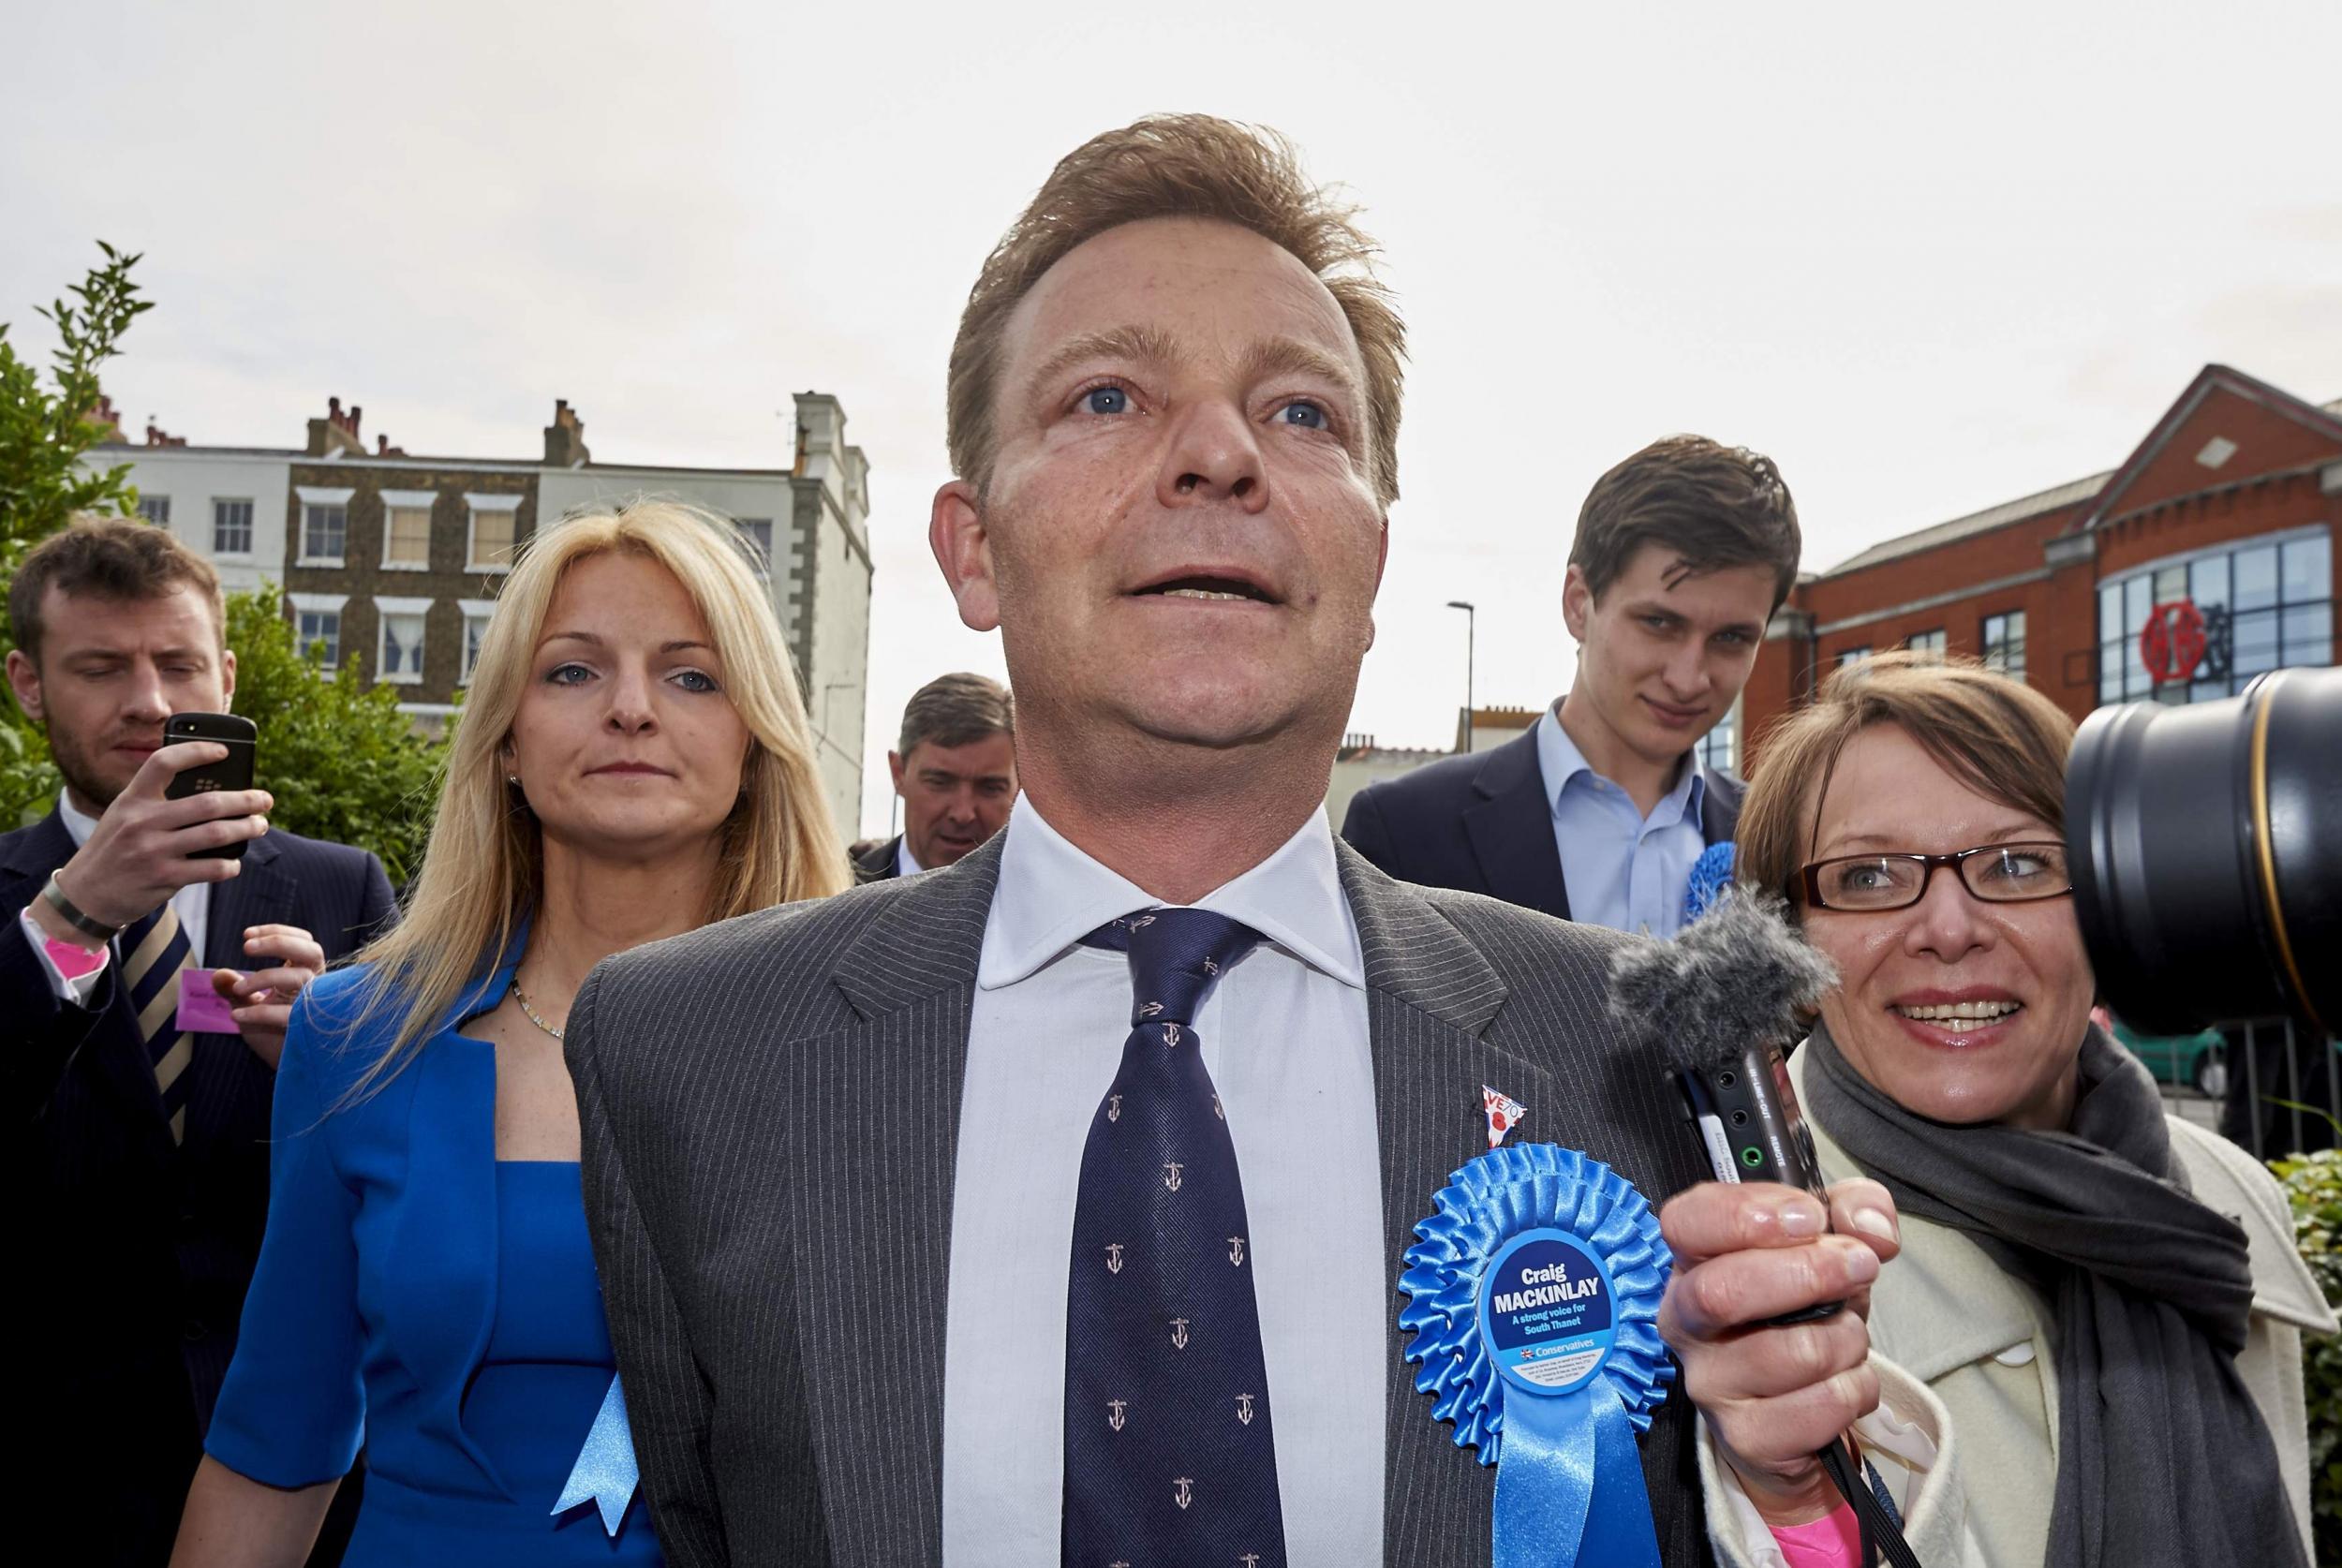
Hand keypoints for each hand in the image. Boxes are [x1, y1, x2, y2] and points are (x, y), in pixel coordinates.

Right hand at [44, 744, 271, 931]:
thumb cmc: (114, 849)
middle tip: (265, 800)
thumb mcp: (123, 816)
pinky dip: (230, 864)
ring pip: (216, 834)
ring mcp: (153, 851)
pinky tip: (235, 862)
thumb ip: (155, 802)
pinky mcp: (164, 878)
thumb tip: (214, 792)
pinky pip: (211, 868)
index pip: (163, 762)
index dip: (196, 751)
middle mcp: (141, 821)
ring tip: (260, 825)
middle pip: (207, 803)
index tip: (224, 751)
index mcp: (132, 799)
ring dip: (246, 829)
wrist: (85, 894)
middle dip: (245, 800)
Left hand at [212, 925, 326, 1070]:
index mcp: (305, 974)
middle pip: (311, 950)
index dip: (277, 932)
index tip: (246, 935)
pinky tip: (237, 1016)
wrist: (286, 1067)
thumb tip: (218, 974)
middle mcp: (316, 985)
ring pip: (300, 978)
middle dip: (279, 942)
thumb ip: (234, 990)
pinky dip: (260, 1012)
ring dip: (264, 977)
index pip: (302, 941)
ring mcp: (315, 1005)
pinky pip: (288, 1014)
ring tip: (238, 988)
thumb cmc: (273, 1034)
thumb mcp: (248, 1007)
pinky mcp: (308, 1027)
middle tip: (246, 946)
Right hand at [1656, 1179, 1901, 1525]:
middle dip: (1808, 1273)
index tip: (1809, 1217)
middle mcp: (1685, 1321)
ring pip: (1792, 1353)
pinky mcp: (1746, 1436)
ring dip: (1847, 1338)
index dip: (1744, 1214)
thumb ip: (1854, 1211)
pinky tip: (1846, 1382)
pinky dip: (1857, 1388)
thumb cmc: (1804, 1313)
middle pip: (1722, 1292)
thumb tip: (1872, 1230)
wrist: (1802, 1413)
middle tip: (1859, 1265)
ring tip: (1849, 1337)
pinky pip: (1822, 1406)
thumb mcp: (1830, 1246)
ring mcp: (1709, 1383)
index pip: (1684, 1223)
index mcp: (1694, 1261)